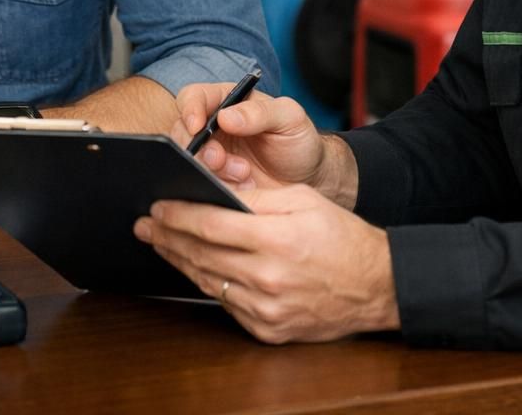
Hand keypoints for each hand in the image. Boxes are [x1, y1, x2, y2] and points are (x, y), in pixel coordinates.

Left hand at [134, 184, 398, 342]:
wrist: (376, 287)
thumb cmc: (341, 237)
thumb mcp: (303, 201)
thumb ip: (257, 198)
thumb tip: (213, 191)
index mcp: (277, 239)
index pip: (210, 225)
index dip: (178, 216)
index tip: (157, 207)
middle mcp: (268, 277)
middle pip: (201, 255)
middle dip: (168, 238)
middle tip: (145, 226)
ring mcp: (267, 309)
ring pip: (209, 282)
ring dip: (180, 261)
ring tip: (161, 244)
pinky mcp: (268, 330)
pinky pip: (227, 305)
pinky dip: (209, 284)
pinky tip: (195, 269)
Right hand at [174, 82, 335, 193]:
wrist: (309, 180)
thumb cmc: (298, 141)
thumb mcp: (289, 118)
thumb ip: (261, 112)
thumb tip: (225, 116)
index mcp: (227, 102)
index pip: (194, 97)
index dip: (189, 109)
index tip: (197, 127)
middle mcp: (213, 128)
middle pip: (183, 132)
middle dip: (200, 149)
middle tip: (220, 160)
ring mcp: (212, 156)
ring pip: (191, 161)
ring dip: (212, 171)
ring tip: (244, 175)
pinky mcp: (215, 182)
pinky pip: (201, 185)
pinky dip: (220, 188)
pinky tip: (244, 188)